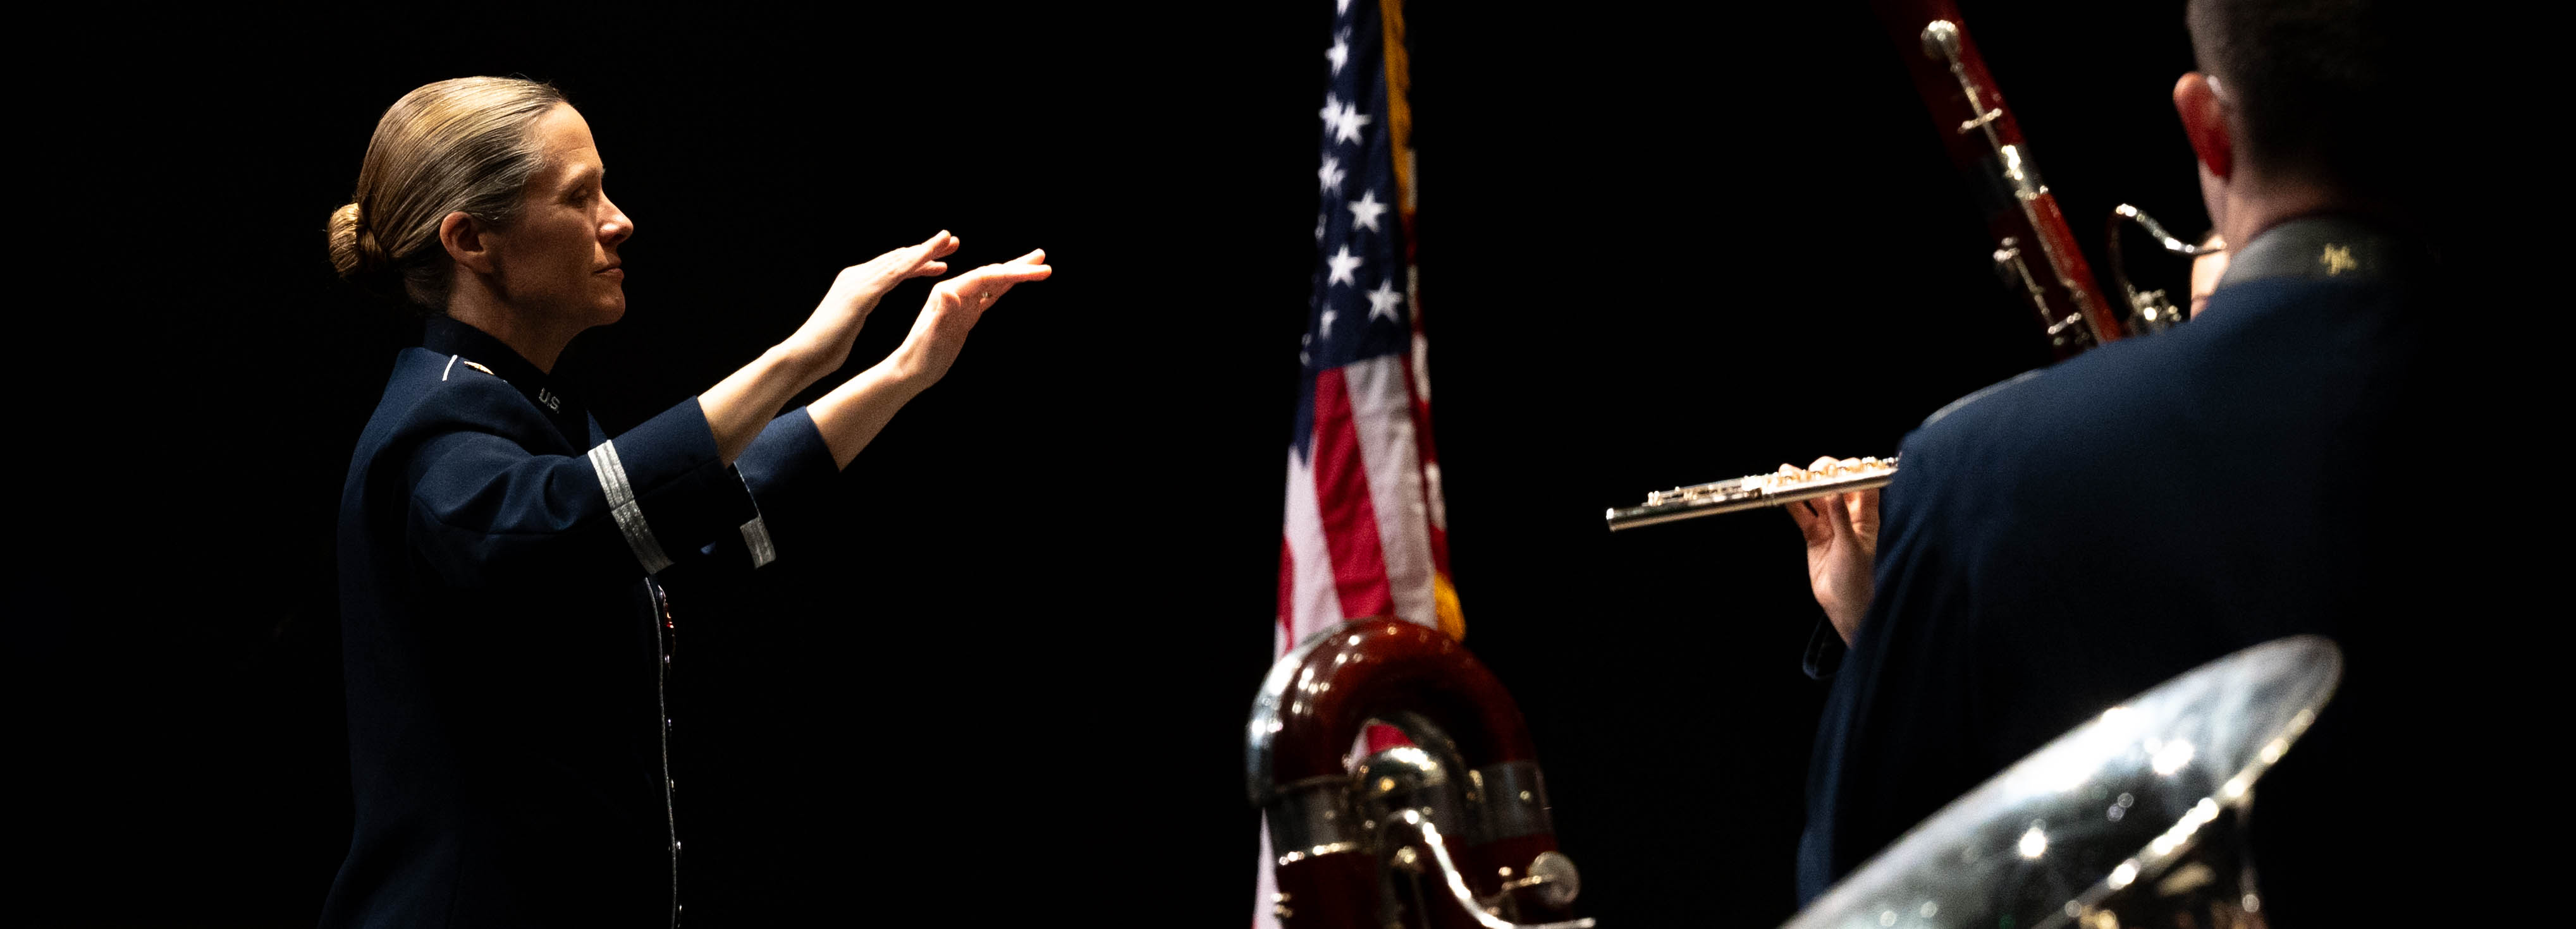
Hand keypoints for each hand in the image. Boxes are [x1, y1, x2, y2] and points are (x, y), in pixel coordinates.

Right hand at [785, 230, 959, 375]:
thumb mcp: (848, 320)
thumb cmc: (825, 345)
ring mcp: (858, 281)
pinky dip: (915, 263)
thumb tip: (864, 305)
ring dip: (926, 249)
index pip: (891, 266)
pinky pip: (894, 274)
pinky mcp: (862, 292)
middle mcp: (856, 275)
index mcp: (855, 281)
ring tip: (949, 241)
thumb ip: (858, 307)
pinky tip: (931, 257)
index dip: (916, 259)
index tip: (940, 258)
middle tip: (952, 240)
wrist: (804, 354)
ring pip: (899, 260)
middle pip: (898, 257)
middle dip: (926, 248)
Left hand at [891, 248, 1051, 385]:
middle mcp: (955, 292)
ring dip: (1014, 273)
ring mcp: (962, 303)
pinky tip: (1013, 283)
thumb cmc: (920, 355)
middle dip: (1018, 266)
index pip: (986, 277)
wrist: (911, 370)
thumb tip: (950, 291)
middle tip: (1043, 257)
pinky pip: (989, 297)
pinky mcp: (966, 315)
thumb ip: (943, 313)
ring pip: (993, 284)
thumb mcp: (932, 336)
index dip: (1012, 272)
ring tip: (1036, 263)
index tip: (1037, 270)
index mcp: (948, 292)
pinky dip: (1004, 288)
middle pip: (992, 274)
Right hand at [1783, 456, 1881, 645]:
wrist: (1844, 605)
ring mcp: (1830, 525)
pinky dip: (1793, 504)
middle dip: (1823, 475)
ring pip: (1815, 498)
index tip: (1837, 465)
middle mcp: (1849, 516)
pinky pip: (1802, 515)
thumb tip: (1834, 491)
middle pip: (1835, 487)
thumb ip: (1841, 518)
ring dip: (1803, 486)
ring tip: (1788, 473)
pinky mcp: (1814, 535)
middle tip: (1811, 470)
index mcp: (1866, 516)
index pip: (1861, 484)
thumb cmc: (1858, 578)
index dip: (1851, 471)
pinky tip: (1784, 492)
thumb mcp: (1851, 547)